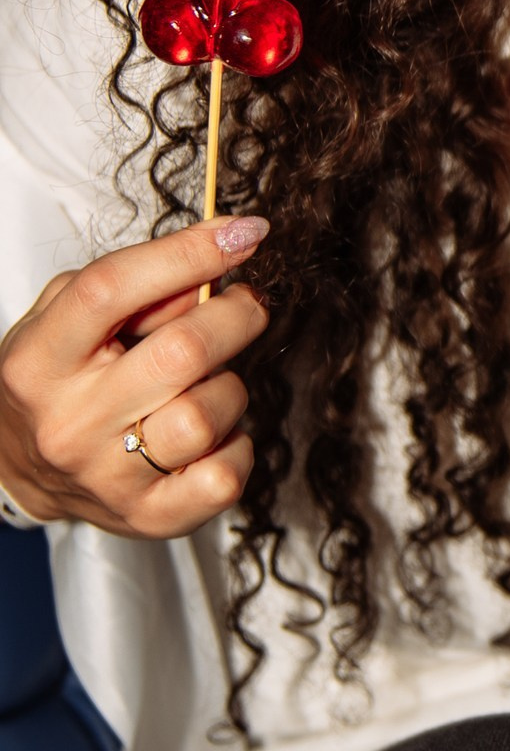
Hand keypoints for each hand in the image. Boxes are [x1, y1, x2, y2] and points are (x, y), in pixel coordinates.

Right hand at [0, 217, 270, 538]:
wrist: (19, 471)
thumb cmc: (56, 381)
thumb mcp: (67, 318)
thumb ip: (132, 285)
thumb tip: (215, 258)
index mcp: (39, 360)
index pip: (112, 291)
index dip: (187, 254)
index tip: (243, 233)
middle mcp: (70, 421)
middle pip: (180, 353)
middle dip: (235, 316)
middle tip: (246, 306)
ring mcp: (108, 476)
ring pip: (209, 415)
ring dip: (230, 387)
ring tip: (210, 382)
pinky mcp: (148, 517)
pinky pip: (225, 475)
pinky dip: (237, 445)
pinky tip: (214, 434)